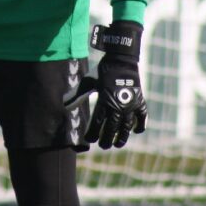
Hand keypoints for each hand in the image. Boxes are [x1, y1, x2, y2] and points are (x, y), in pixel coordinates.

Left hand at [85, 21, 147, 148]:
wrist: (121, 59)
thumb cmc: (103, 71)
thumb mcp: (88, 82)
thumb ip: (77, 95)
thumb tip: (63, 105)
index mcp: (104, 101)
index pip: (97, 123)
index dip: (93, 133)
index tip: (90, 140)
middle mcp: (118, 105)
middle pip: (112, 128)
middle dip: (107, 139)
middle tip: (104, 146)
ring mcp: (130, 104)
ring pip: (127, 126)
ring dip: (122, 137)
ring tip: (118, 144)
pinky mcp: (140, 101)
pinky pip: (142, 116)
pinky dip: (140, 124)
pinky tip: (136, 131)